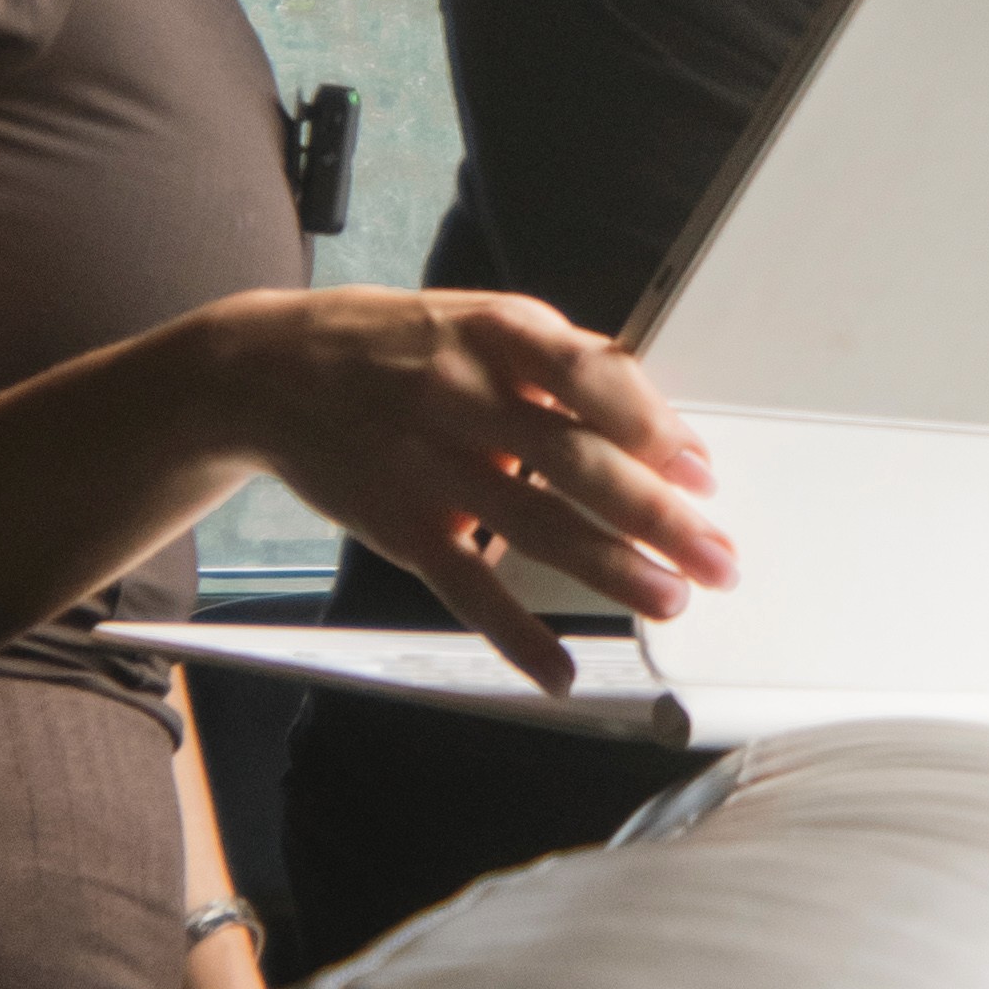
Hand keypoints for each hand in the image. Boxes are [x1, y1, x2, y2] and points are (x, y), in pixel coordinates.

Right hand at [226, 289, 737, 695]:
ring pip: (534, 526)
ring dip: (610, 571)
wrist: (270, 372)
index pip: (592, 381)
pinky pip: (465, 587)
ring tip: (669, 600)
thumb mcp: (476, 318)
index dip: (654, 429)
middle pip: (578, 462)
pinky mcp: (401, 526)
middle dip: (658, 516)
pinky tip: (558, 670)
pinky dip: (514, 635)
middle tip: (718, 558)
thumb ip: (559, 358)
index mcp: (496, 335)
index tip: (703, 472)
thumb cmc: (397, 345)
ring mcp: (430, 466)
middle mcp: (465, 397)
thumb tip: (652, 409)